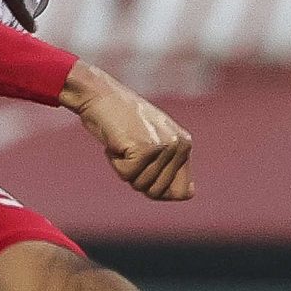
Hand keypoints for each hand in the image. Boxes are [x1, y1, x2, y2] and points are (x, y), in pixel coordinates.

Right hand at [63, 62, 193, 200]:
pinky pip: (127, 175)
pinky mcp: (144, 148)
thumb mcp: (154, 140)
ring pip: (141, 184)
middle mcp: (179, 145)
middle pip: (158, 191)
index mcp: (185, 144)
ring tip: (124, 144)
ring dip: (125, 168)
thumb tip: (189, 194)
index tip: (145, 169)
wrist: (100, 95)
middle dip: (139, 177)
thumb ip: (172, 166)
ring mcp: (163, 146)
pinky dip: (115, 162)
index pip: (182, 191)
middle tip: (130, 152)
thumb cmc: (122, 120)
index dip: (160, 190)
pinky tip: (116, 143)